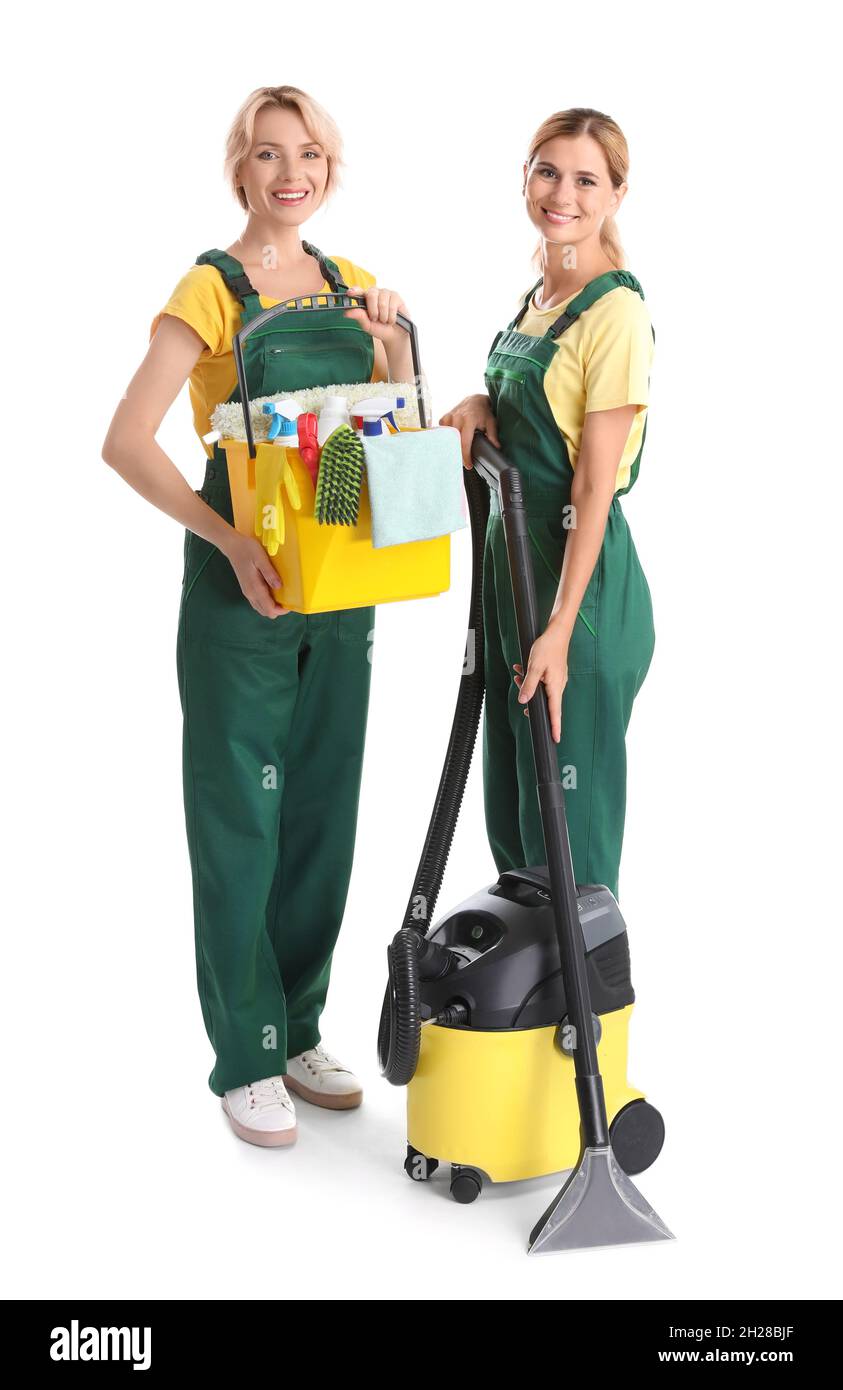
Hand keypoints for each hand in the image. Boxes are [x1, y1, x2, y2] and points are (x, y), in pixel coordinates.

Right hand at [222, 532, 288, 618]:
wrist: (232, 545)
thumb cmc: (247, 549)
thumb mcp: (261, 558)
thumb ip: (269, 573)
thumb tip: (279, 586)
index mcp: (255, 588)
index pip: (270, 609)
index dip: (282, 610)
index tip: (292, 603)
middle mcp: (250, 594)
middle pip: (266, 612)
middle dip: (278, 609)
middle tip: (288, 598)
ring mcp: (248, 592)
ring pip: (261, 608)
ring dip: (272, 606)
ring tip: (282, 596)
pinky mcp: (247, 589)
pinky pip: (258, 602)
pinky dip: (266, 602)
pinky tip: (272, 592)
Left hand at [344, 285, 407, 349]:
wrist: (394, 334)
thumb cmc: (380, 328)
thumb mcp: (367, 325)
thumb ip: (358, 317)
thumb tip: (347, 313)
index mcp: (365, 298)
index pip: (359, 291)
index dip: (355, 291)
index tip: (350, 293)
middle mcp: (375, 293)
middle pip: (371, 295)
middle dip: (373, 310)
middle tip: (375, 319)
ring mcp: (385, 293)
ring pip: (382, 302)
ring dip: (383, 316)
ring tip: (384, 320)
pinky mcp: (395, 296)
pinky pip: (392, 305)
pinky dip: (391, 316)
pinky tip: (392, 319)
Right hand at [439, 394, 499, 467]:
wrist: (475, 399)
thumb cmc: (483, 411)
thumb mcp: (491, 422)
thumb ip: (493, 435)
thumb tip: (496, 448)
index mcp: (469, 419)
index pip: (464, 443)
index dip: (466, 456)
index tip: (468, 465)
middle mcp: (457, 417)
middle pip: (454, 442)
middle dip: (459, 454)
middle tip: (464, 462)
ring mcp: (450, 417)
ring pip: (447, 438)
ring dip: (452, 447)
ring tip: (458, 454)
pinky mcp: (445, 417)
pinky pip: (443, 431)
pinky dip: (446, 438)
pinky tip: (451, 441)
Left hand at [513, 627, 569, 743]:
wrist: (557, 632)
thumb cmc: (548, 648)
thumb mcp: (534, 667)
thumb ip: (528, 686)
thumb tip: (523, 701)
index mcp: (555, 687)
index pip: (555, 712)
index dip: (555, 726)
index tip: (555, 739)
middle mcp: (558, 685)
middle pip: (546, 703)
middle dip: (533, 703)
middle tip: (524, 707)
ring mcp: (557, 680)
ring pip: (541, 691)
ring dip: (528, 686)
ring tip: (518, 677)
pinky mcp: (554, 674)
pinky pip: (542, 682)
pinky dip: (531, 679)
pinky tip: (522, 670)